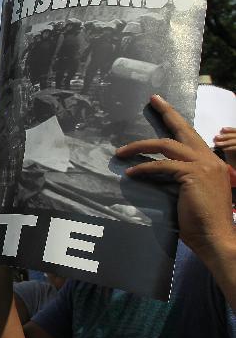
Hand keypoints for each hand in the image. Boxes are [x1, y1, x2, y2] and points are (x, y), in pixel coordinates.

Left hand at [116, 95, 233, 258]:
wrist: (216, 237)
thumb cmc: (202, 221)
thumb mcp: (192, 193)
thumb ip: (181, 179)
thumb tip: (157, 172)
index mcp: (212, 162)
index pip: (191, 136)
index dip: (176, 121)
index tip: (162, 106)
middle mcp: (210, 159)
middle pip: (183, 129)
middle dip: (166, 113)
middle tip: (152, 100)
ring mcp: (203, 165)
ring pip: (166, 145)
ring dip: (140, 147)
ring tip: (120, 152)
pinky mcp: (192, 174)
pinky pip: (161, 165)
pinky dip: (143, 168)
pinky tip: (130, 173)